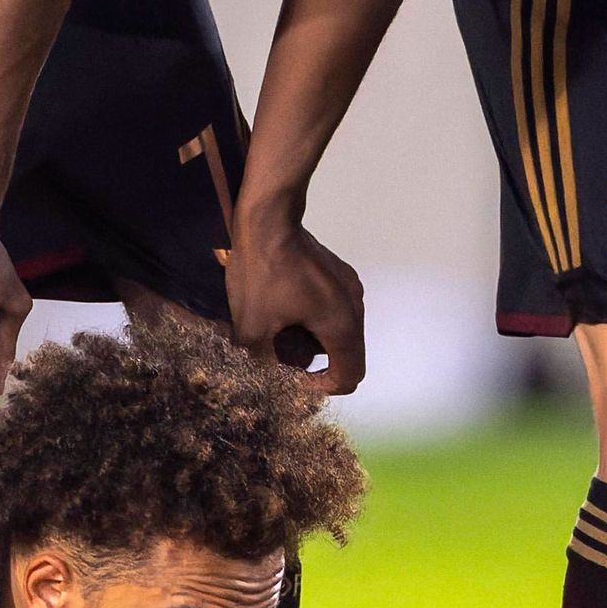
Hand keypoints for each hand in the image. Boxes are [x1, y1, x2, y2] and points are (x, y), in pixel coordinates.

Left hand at [225, 215, 368, 398]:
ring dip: (312, 339)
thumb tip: (263, 378)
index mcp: (341, 325)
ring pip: (339, 331)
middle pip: (345, 355)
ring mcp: (349, 287)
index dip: (321, 389)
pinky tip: (284, 305)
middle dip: (314, 363)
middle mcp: (354, 307)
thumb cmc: (262, 272)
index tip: (293, 380)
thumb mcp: (252, 327)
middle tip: (279, 355)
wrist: (268, 219)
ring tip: (277, 329)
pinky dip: (314, 318)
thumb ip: (261, 362)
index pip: (349, 377)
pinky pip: (333, 308)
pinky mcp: (338, 273)